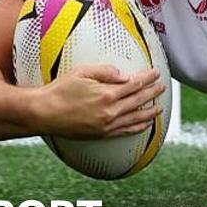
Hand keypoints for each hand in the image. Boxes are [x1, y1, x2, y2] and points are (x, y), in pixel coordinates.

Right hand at [32, 65, 164, 138]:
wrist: (43, 113)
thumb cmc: (60, 90)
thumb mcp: (82, 72)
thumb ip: (105, 72)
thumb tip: (124, 75)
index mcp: (107, 94)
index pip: (135, 85)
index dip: (148, 78)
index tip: (156, 73)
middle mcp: (110, 111)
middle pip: (139, 100)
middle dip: (153, 93)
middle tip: (163, 87)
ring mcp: (107, 125)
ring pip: (136, 118)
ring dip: (150, 111)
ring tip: (159, 106)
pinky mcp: (101, 134)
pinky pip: (126, 131)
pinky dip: (138, 127)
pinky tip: (145, 124)